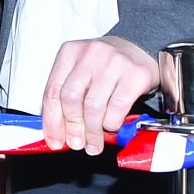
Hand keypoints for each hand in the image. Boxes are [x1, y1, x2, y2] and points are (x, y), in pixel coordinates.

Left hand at [40, 35, 157, 153]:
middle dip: (73, 127)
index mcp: (69, 52)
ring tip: (94, 144)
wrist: (141, 49)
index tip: (55, 141)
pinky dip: (111, 123)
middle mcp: (90, 54)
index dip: (52, 120)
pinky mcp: (136, 74)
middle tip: (76, 144)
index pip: (53, 91)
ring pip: (94, 106)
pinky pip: (118, 107)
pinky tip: (110, 128)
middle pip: (71, 98)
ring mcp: (114, 62)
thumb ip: (68, 97)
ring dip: (92, 131)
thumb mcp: (81, 73)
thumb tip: (58, 134)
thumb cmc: (105, 66)